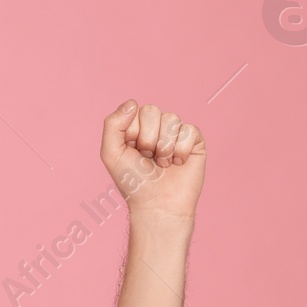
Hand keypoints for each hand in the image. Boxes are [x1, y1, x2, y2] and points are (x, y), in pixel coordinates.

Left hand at [100, 99, 205, 221]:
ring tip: (162, 163)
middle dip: (147, 139)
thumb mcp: (112, 153)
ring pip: (172, 119)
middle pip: (153, 110)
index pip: (135, 110)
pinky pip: (190, 130)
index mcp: (136, 126)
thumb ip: (113, 124)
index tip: (132, 152)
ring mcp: (176, 132)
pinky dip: (180, 150)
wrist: (157, 205)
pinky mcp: (195, 141)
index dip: (132, 133)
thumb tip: (132, 102)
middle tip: (148, 158)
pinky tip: (177, 163)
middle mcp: (156, 126)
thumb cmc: (133, 182)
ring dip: (164, 147)